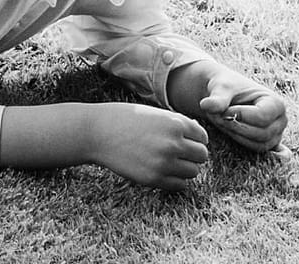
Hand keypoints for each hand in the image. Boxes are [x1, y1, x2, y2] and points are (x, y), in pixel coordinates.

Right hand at [91, 103, 212, 189]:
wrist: (95, 132)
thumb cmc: (123, 119)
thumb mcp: (152, 114)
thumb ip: (177, 123)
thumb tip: (200, 137)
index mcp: (175, 124)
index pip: (203, 137)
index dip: (194, 138)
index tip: (182, 139)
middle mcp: (173, 144)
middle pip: (202, 156)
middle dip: (192, 154)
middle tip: (177, 151)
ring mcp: (164, 163)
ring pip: (193, 171)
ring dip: (184, 167)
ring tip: (167, 160)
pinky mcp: (154, 179)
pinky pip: (179, 185)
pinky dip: (175, 179)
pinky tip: (161, 170)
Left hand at [197, 72, 288, 153]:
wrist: (224, 93)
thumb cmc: (226, 87)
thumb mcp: (221, 88)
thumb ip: (217, 98)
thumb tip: (205, 105)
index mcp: (277, 103)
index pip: (262, 117)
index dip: (240, 116)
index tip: (224, 110)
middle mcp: (281, 121)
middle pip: (262, 134)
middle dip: (236, 127)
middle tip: (218, 117)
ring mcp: (276, 135)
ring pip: (258, 145)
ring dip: (236, 135)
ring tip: (222, 122)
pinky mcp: (268, 144)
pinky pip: (263, 153)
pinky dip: (255, 151)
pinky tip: (252, 154)